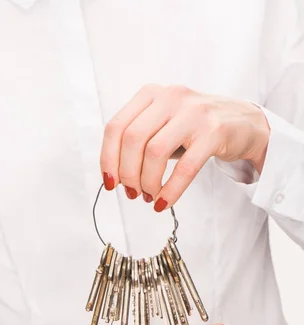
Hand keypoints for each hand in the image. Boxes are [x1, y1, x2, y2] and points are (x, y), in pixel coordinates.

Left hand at [100, 85, 269, 211]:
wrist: (245, 123)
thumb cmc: (196, 128)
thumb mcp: (163, 123)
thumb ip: (139, 138)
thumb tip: (114, 173)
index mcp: (152, 94)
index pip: (116, 126)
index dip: (108, 158)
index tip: (110, 181)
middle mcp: (171, 98)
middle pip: (133, 139)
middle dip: (128, 173)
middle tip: (132, 192)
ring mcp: (194, 113)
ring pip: (155, 152)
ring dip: (147, 182)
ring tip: (149, 196)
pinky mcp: (214, 132)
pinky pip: (185, 168)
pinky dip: (170, 190)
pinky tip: (165, 202)